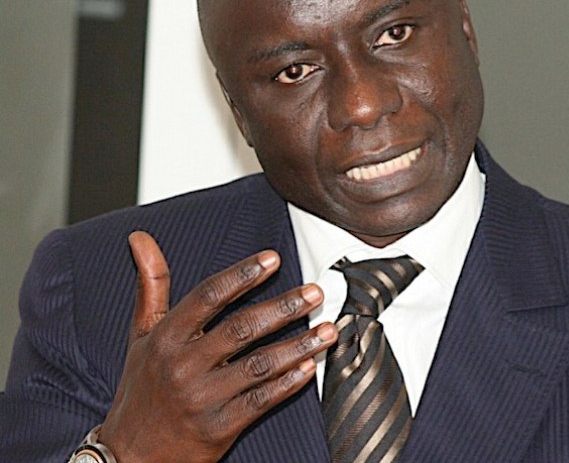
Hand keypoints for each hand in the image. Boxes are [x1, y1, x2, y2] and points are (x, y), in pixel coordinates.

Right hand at [99, 231, 336, 462]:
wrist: (129, 455)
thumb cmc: (141, 386)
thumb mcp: (142, 334)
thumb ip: (151, 284)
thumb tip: (141, 238)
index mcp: (167, 337)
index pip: (208, 296)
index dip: (242, 275)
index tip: (272, 258)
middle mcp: (183, 365)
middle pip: (241, 328)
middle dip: (283, 307)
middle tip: (314, 293)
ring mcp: (202, 398)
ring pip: (258, 365)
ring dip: (298, 345)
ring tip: (327, 329)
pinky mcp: (218, 428)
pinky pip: (260, 402)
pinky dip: (287, 384)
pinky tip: (309, 367)